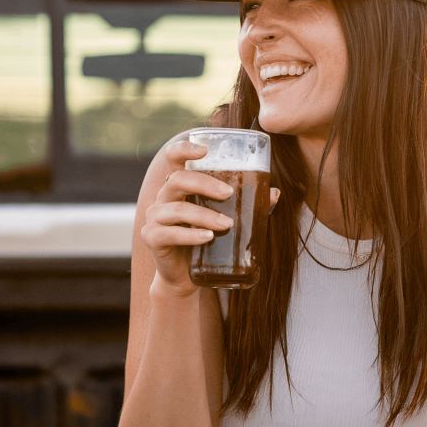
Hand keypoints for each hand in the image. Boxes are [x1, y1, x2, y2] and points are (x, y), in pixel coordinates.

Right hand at [139, 131, 279, 296]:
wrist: (185, 277)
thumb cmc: (205, 243)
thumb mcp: (225, 221)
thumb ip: (247, 206)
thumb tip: (274, 193)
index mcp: (179, 188)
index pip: (173, 159)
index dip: (183, 149)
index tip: (205, 150)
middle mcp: (163, 199)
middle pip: (178, 180)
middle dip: (204, 184)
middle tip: (228, 193)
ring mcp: (154, 219)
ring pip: (176, 209)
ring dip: (204, 215)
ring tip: (226, 224)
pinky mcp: (152, 239)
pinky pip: (170, 233)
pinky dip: (191, 235)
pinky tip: (207, 237)